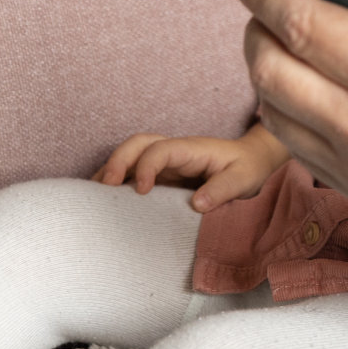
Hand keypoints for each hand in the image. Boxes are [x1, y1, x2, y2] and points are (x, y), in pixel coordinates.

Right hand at [93, 124, 291, 211]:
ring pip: (131, 155)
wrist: (253, 161)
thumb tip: (197, 204)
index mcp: (191, 149)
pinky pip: (135, 171)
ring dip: (111, 170)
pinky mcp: (163, 174)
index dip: (146, 166)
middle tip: (103, 187)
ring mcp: (166, 161)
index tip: (141, 191)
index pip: (160, 150)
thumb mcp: (243, 179)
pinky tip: (106, 199)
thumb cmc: (248, 168)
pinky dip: (118, 181)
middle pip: (137, 144)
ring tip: (93, 196)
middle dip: (117, 161)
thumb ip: (222, 190)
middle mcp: (174, 151)